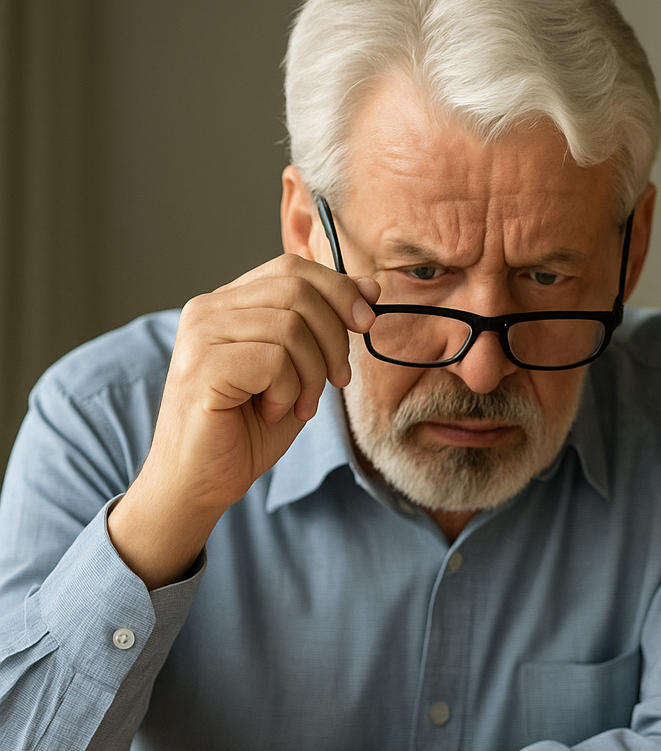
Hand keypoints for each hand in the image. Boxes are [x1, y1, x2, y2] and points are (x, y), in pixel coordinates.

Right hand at [107, 256, 377, 588]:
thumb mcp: (300, 370)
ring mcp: (199, 336)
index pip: (292, 268)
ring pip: (291, 326)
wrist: (201, 482)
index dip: (339, 289)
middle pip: (297, 289)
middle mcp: (207, 310)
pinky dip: (288, 391)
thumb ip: (326, 328)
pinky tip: (271, 412)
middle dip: (334, 337)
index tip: (366, 323)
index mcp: (228, 303)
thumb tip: (370, 289)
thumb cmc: (247, 429)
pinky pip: (274, 360)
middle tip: (336, 379)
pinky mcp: (201, 367)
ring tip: (296, 404)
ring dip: (310, 374)